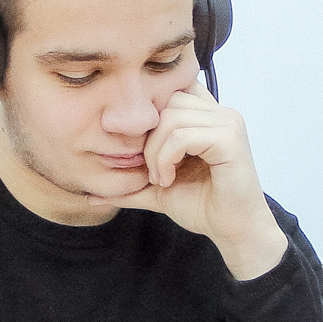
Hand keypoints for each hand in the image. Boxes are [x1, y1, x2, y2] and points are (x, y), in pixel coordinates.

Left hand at [90, 80, 287, 278]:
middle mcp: (221, 113)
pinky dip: (167, 159)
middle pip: (167, 102)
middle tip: (153, 172)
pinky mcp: (229, 139)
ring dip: (156, 153)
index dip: (151, 119)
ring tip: (161, 178)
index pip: (171, 91)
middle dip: (149, 140)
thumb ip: (129, 186)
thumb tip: (91, 195)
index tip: (148, 155)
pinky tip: (169, 179)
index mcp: (207, 116)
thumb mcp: (158, 190)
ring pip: (171, 119)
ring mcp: (228, 123)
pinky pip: (182, 135)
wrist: (232, 230)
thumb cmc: (203, 207)